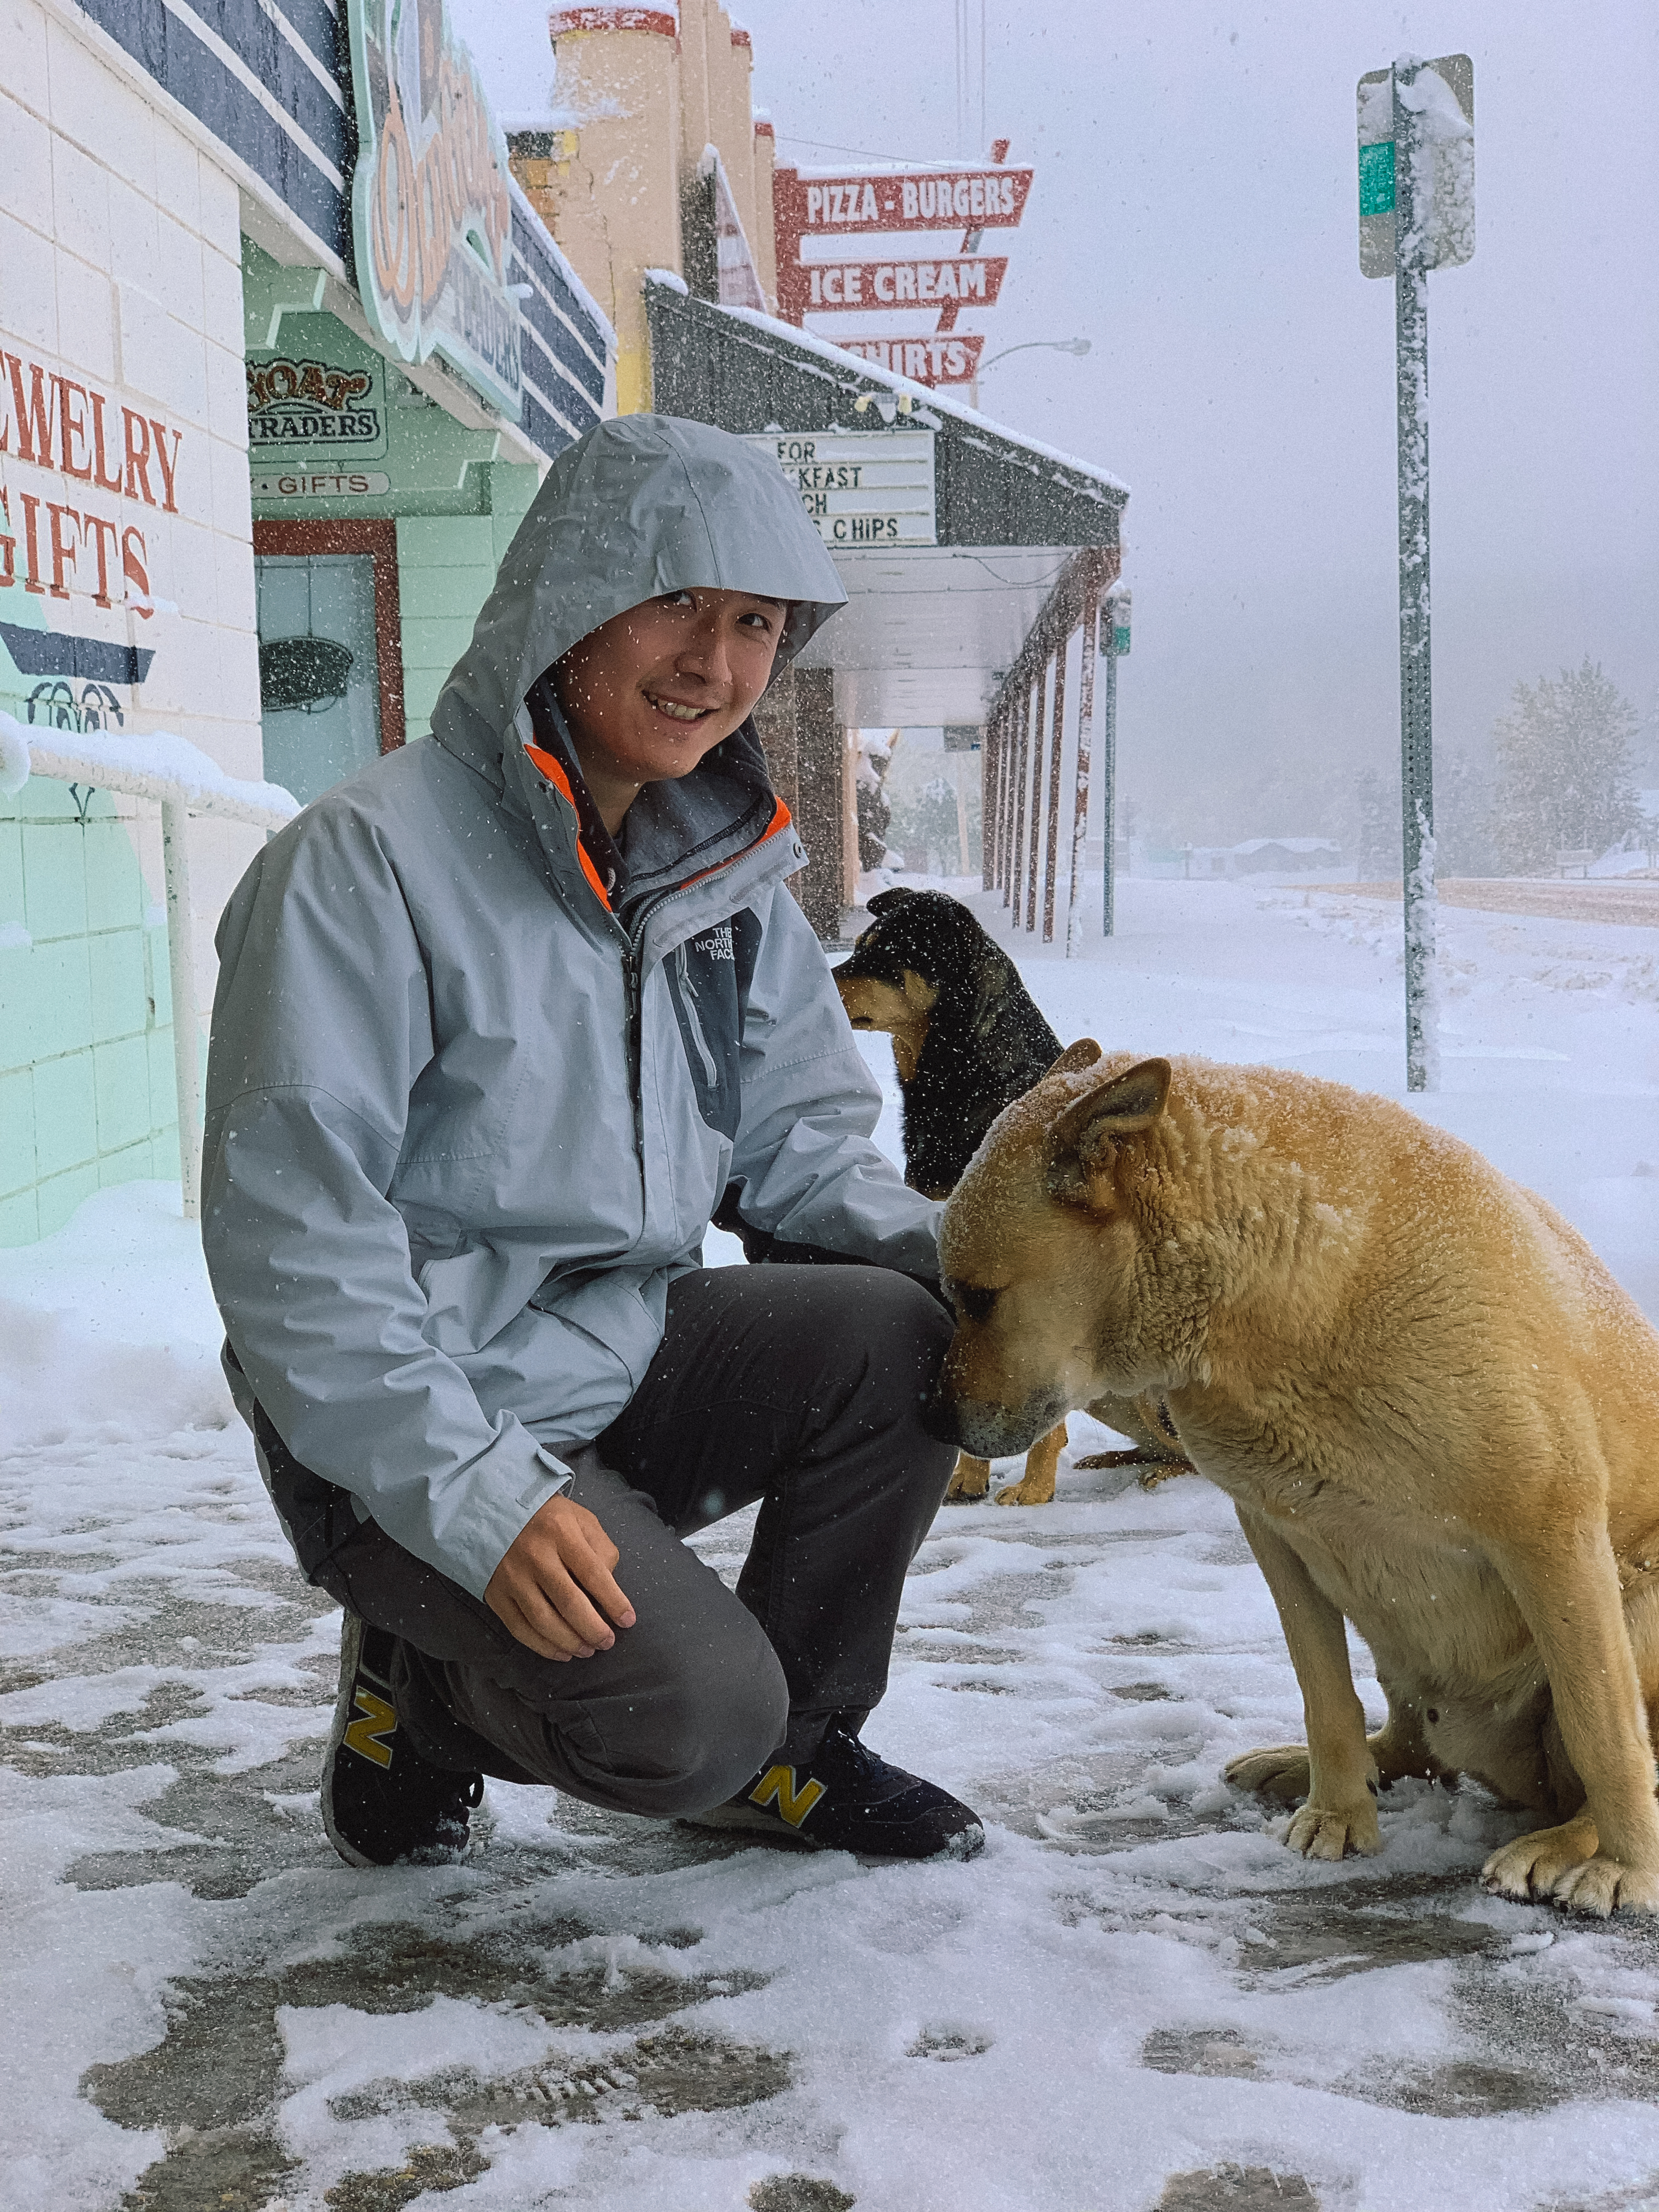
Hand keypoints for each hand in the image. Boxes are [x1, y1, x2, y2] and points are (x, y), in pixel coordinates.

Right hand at [485, 1493, 635, 1660]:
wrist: (495, 1512)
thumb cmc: (549, 1518)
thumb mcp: (582, 1520)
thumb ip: (600, 1549)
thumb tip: (609, 1587)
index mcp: (561, 1533)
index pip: (593, 1573)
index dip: (614, 1601)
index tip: (628, 1620)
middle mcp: (535, 1555)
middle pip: (568, 1602)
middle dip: (593, 1629)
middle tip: (607, 1642)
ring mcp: (512, 1577)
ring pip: (543, 1620)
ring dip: (569, 1642)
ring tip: (587, 1651)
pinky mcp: (496, 1594)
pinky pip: (519, 1628)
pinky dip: (542, 1646)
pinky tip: (560, 1652)